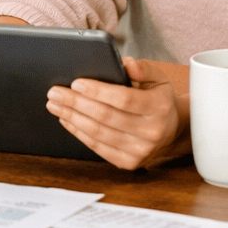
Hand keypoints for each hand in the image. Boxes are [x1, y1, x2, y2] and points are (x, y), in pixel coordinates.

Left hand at [46, 56, 186, 169]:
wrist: (172, 131)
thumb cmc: (158, 99)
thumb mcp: (158, 78)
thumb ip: (143, 67)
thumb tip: (126, 64)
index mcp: (159, 107)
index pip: (124, 99)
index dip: (97, 91)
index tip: (76, 83)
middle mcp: (151, 132)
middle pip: (105, 117)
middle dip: (75, 103)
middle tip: (54, 92)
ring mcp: (140, 151)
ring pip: (98, 133)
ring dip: (72, 117)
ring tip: (55, 105)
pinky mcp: (129, 163)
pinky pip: (98, 147)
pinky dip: (79, 133)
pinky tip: (67, 120)